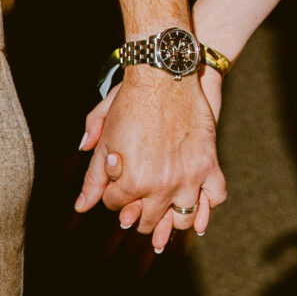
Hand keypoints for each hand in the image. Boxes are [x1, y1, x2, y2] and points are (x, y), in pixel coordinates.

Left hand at [76, 65, 224, 253]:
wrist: (164, 76)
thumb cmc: (130, 104)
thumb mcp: (106, 139)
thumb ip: (93, 177)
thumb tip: (81, 207)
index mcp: (132, 182)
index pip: (116, 204)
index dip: (112, 194)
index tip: (116, 184)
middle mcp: (162, 186)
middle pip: (147, 219)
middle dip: (136, 213)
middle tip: (137, 204)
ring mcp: (189, 177)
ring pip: (182, 218)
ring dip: (170, 219)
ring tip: (164, 211)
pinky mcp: (209, 164)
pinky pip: (215, 197)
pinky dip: (207, 206)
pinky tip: (197, 206)